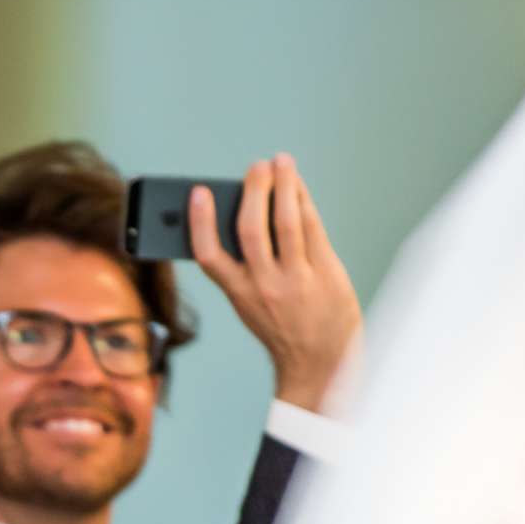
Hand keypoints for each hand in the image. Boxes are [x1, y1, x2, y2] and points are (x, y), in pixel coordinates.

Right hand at [189, 153, 361, 410]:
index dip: (200, 222)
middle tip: (256, 166)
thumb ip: (244, 267)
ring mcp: (297, 279)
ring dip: (284, 185)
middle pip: (251, 228)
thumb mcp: (251, 304)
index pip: (209, 256)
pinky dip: (304, 201)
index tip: (199, 193)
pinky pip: (312, 227)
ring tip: (281, 163)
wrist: (321, 360)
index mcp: (239, 295)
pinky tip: (298, 187)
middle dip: (253, 190)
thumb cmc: (282, 326)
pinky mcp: (325, 272)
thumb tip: (247, 211)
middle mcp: (265, 286)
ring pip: (287, 221)